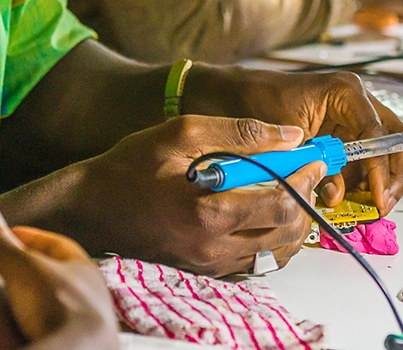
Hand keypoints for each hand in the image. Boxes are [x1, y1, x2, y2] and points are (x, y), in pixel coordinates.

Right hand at [0, 212, 118, 349]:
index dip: (29, 237)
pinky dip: (20, 326)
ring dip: (20, 302)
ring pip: (44, 305)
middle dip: (21, 272)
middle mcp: (86, 296)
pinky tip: (4, 327)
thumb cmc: (60, 307)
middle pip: (48, 276)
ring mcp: (77, 325)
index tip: (3, 234)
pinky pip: (38, 329)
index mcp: (84, 270)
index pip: (56, 244)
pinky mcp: (63, 345)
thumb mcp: (24, 269)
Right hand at [75, 117, 325, 276]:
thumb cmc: (130, 166)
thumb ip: (240, 132)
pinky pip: (253, 260)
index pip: (281, 204)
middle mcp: (213, 247)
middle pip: (286, 234)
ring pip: (274, 252)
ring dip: (291, 222)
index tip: (313, 158)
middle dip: (305, 201)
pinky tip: (262, 212)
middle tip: (306, 174)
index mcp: (208, 212)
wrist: (89, 208)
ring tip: (288, 190)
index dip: (306, 180)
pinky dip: (269, 238)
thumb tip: (289, 135)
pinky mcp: (203, 270)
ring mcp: (208, 264)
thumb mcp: (181, 132)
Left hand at [184, 67, 402, 213]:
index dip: (383, 169)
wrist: (228, 94)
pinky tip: (343, 196)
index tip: (379, 199)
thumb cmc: (255, 102)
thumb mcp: (288, 135)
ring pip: (381, 153)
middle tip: (383, 204)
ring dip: (375, 181)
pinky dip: (356, 180)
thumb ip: (317, 164)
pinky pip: (359, 159)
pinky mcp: (339, 133)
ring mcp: (350, 116)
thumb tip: (337, 197)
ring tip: (363, 206)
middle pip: (394, 139)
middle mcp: (355, 102)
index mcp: (347, 92)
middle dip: (393, 175)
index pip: (380, 134)